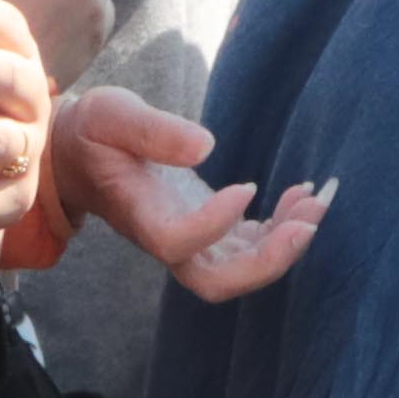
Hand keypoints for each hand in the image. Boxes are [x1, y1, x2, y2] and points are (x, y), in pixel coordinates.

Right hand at [47, 93, 332, 296]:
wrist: (80, 157)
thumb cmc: (93, 132)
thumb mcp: (111, 115)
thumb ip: (152, 130)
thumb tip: (205, 146)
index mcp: (139, 215)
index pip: (176, 243)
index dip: (214, 225)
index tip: (247, 186)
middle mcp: (165, 239)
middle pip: (216, 282)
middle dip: (268, 261)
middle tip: (308, 222)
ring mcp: (189, 242)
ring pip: (240, 271)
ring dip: (285, 245)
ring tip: (318, 201)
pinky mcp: (208, 232)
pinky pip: (250, 248)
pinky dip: (283, 229)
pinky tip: (304, 195)